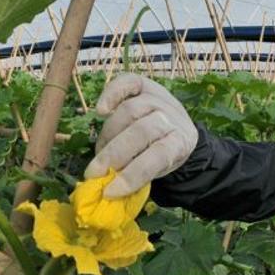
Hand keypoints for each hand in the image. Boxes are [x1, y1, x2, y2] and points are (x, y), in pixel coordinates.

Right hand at [85, 73, 197, 197]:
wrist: (178, 128)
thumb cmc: (161, 154)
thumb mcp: (159, 169)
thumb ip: (139, 174)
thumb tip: (109, 189)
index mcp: (180, 143)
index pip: (156, 158)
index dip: (132, 175)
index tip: (110, 191)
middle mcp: (172, 118)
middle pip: (140, 132)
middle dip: (113, 155)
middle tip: (93, 173)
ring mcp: (159, 99)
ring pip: (129, 111)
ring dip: (108, 134)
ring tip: (100, 152)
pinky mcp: (146, 85)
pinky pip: (128, 83)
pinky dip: (112, 93)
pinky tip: (101, 110)